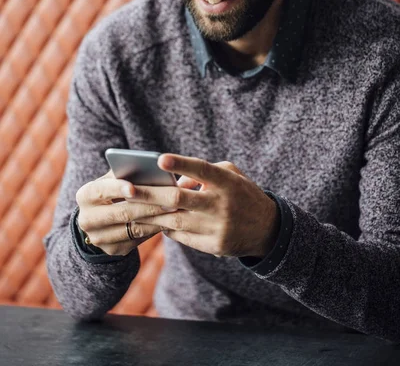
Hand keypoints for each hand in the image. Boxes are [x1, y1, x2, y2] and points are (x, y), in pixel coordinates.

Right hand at [76, 170, 175, 255]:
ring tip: (178, 207)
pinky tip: (171, 219)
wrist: (101, 220)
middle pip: (122, 212)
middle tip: (173, 196)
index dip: (117, 188)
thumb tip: (158, 165)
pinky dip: (156, 227)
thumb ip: (128, 172)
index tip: (134, 187)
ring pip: (134, 227)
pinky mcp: (113, 250)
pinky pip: (140, 239)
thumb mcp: (114, 179)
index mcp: (85, 195)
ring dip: (158, 217)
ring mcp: (99, 238)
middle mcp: (87, 219)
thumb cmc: (114, 190)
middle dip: (150, 203)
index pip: (100, 191)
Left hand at [135, 154, 279, 258]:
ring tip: (130, 208)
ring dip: (150, 215)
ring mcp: (217, 227)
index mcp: (227, 182)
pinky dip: (166, 228)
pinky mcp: (214, 246)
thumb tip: (172, 181)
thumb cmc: (242, 193)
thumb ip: (203, 173)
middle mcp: (222, 205)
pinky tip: (153, 222)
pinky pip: (182, 237)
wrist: (267, 229)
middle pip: (179, 199)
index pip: (201, 170)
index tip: (159, 159)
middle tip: (127, 189)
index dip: (181, 164)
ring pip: (175, 221)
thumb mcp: (231, 175)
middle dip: (151, 194)